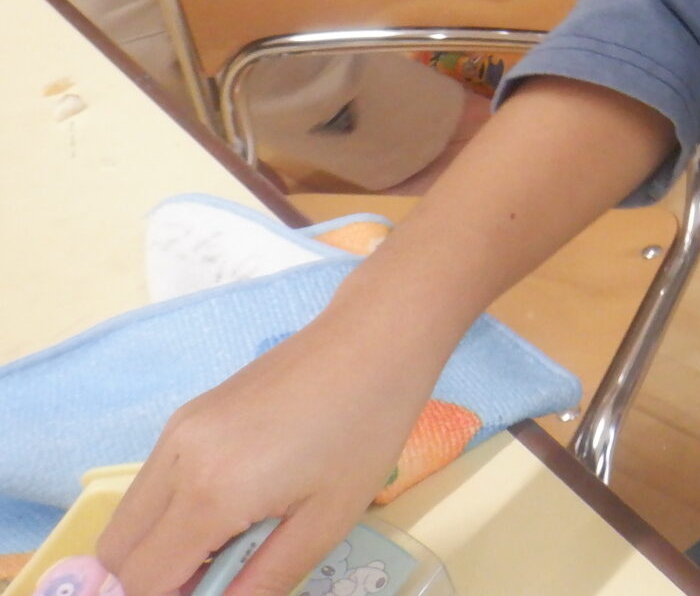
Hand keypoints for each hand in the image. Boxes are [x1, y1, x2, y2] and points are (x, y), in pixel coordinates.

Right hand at [95, 301, 446, 595]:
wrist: (374, 338)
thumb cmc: (365, 428)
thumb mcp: (326, 521)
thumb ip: (264, 580)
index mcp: (211, 492)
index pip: (142, 580)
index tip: (214, 593)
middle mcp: (177, 458)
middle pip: (117, 553)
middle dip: (152, 580)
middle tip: (218, 577)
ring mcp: (177, 429)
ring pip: (128, 516)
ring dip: (159, 546)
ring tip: (231, 543)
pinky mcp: (188, 412)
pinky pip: (151, 481)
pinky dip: (168, 511)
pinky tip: (230, 505)